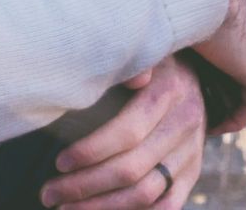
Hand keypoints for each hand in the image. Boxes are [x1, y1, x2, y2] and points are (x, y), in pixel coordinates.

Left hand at [39, 55, 204, 208]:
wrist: (196, 75)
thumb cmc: (150, 62)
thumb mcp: (141, 51)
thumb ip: (130, 63)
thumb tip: (133, 76)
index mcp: (167, 92)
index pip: (127, 132)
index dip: (91, 151)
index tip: (59, 163)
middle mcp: (184, 124)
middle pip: (132, 169)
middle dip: (85, 186)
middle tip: (49, 194)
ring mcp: (191, 152)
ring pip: (147, 193)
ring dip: (103, 207)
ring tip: (67, 208)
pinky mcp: (193, 172)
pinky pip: (169, 205)